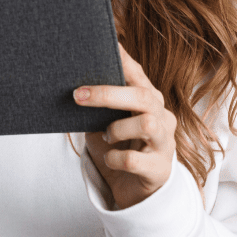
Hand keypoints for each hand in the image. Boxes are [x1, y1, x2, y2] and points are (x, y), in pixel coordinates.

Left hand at [74, 43, 177, 209]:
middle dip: (108, 94)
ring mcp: (164, 142)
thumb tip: (73, 88)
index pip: (138, 74)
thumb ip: (99, 106)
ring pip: (146, 123)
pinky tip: (110, 158)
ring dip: (117, 129)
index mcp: (149, 100)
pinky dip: (114, 158)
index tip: (106, 45)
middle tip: (78, 95)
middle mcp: (162, 116)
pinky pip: (133, 159)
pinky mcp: (159, 168)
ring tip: (107, 135)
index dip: (123, 59)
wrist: (138, 191)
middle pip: (142, 96)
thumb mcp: (108, 123)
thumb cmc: (120, 149)